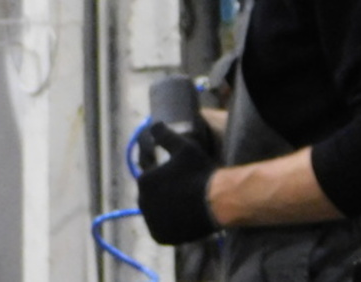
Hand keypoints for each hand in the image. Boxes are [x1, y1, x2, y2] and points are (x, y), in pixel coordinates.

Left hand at [136, 122, 220, 244]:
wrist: (218, 201)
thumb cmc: (200, 172)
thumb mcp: (184, 147)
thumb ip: (164, 134)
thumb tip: (152, 124)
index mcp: (144, 180)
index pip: (148, 173)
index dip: (162, 170)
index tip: (176, 173)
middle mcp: (142, 202)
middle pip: (151, 193)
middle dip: (161, 189)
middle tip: (181, 187)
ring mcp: (151, 221)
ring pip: (155, 211)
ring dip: (163, 207)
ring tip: (182, 202)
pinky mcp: (160, 236)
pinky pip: (161, 228)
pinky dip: (167, 224)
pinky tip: (181, 217)